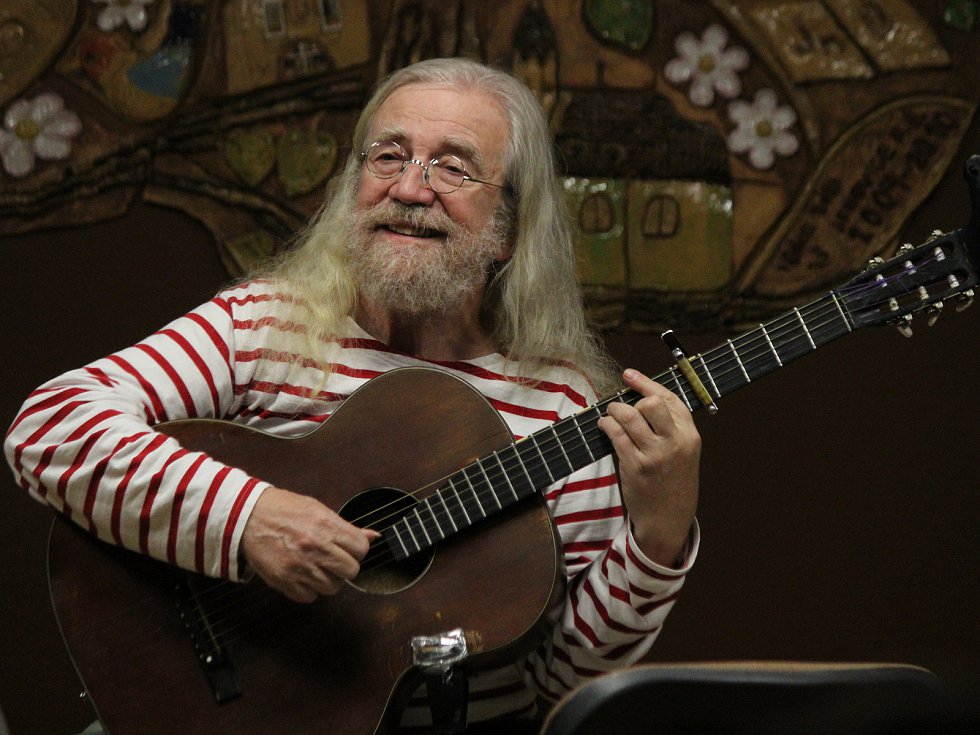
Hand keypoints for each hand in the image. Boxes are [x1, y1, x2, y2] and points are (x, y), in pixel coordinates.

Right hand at [240, 486, 378, 601]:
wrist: (247, 517)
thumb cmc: (283, 510)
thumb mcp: (318, 509)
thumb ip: (346, 527)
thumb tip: (373, 537)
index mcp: (327, 527)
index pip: (361, 549)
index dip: (356, 550)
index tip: (349, 548)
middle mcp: (316, 548)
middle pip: (351, 571)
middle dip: (345, 566)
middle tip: (333, 559)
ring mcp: (300, 567)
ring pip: (332, 588)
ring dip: (328, 579)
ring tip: (316, 566)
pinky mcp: (284, 581)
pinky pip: (309, 597)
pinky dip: (308, 589)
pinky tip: (302, 574)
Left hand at [598, 369, 700, 566]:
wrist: (668, 520)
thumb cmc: (673, 483)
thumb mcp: (684, 453)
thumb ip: (671, 428)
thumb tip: (641, 398)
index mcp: (690, 436)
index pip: (670, 399)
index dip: (646, 383)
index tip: (629, 375)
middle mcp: (675, 442)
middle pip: (651, 403)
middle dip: (632, 400)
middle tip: (622, 406)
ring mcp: (654, 454)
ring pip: (628, 416)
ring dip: (613, 411)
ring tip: (610, 416)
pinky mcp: (635, 466)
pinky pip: (615, 434)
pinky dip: (606, 425)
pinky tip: (605, 427)